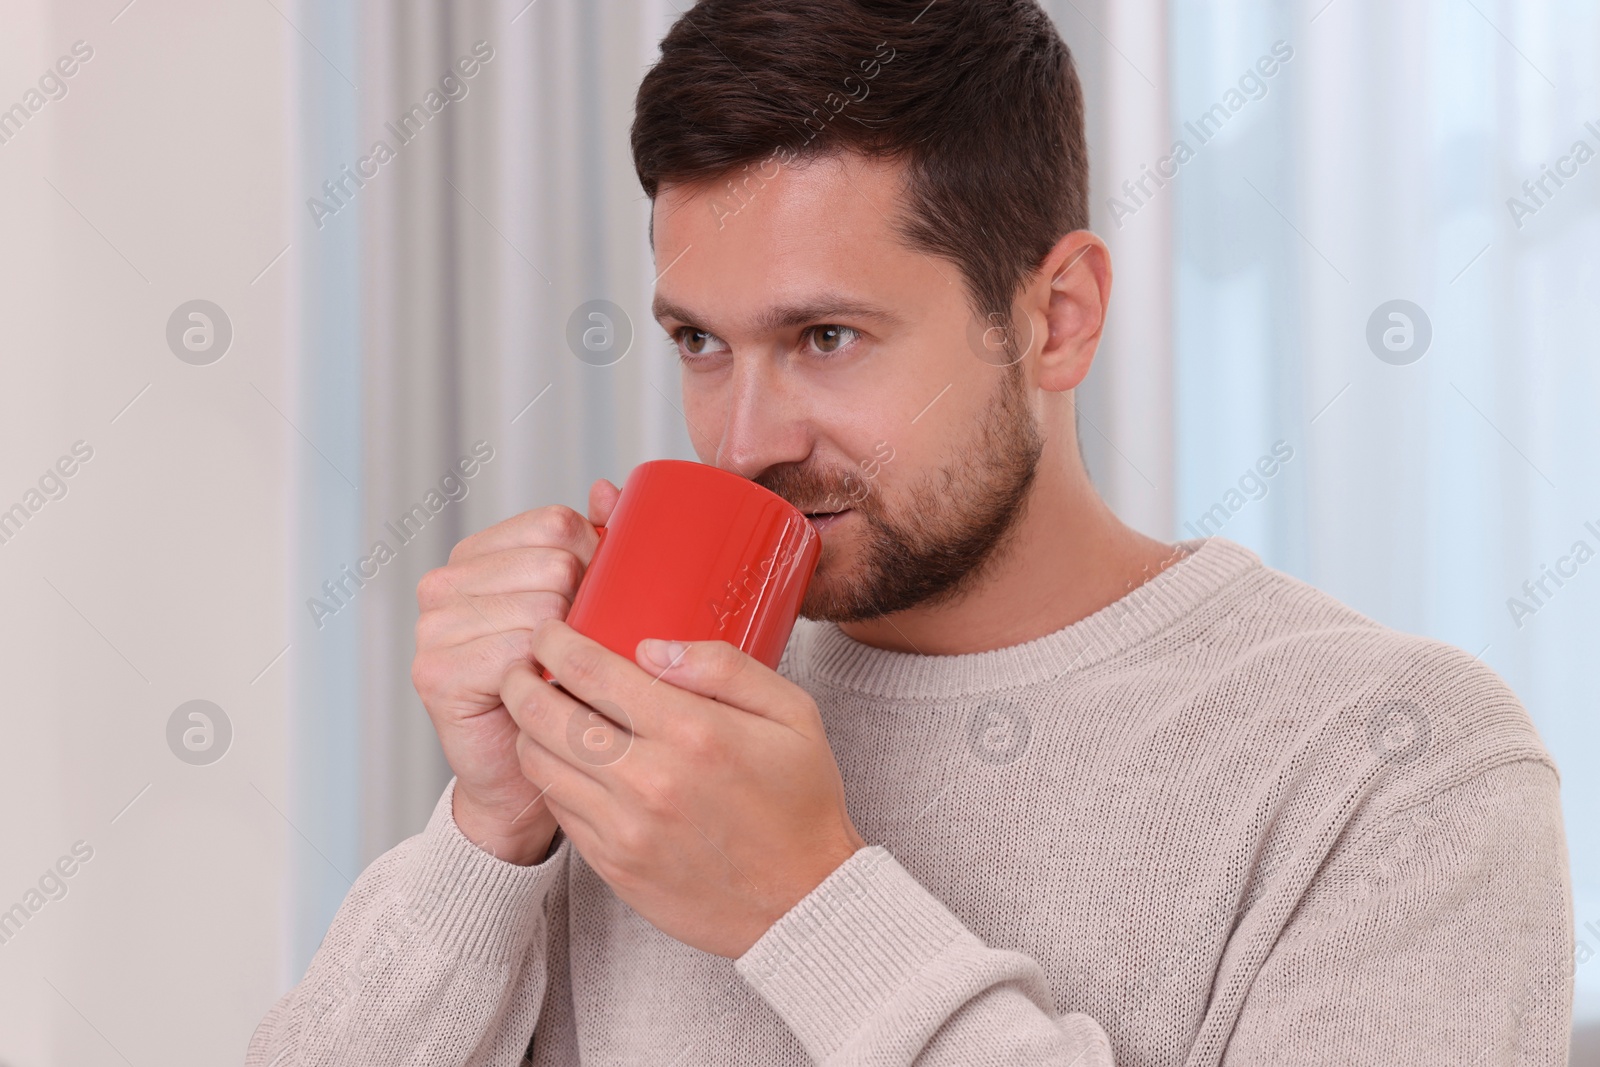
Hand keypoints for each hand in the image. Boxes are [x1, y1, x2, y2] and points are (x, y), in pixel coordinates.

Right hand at [411, 478, 619, 864]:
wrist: (526, 774)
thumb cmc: (560, 689)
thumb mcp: (583, 606)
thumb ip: (594, 543)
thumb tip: (608, 488)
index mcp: (478, 555)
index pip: (555, 523)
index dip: (595, 558)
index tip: (600, 599)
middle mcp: (445, 583)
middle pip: (553, 563)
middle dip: (584, 607)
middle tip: (579, 649)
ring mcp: (433, 627)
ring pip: (541, 608)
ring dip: (567, 648)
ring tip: (561, 675)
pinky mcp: (435, 672)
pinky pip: (518, 654)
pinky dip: (544, 678)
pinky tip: (541, 694)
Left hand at [499, 620, 865, 956]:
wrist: (804, 902)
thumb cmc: (800, 803)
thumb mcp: (792, 713)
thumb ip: (725, 666)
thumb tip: (652, 646)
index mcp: (693, 732)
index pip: (593, 672)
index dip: (555, 644)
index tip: (548, 632)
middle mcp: (651, 779)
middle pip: (547, 716)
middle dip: (521, 681)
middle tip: (521, 666)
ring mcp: (626, 828)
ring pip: (540, 764)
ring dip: (526, 730)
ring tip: (535, 710)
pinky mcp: (613, 865)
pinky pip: (557, 809)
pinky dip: (550, 777)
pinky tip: (564, 759)